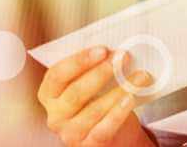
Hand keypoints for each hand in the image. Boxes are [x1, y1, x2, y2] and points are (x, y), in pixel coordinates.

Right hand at [37, 46, 155, 146]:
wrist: (113, 134)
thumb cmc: (97, 100)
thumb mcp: (88, 83)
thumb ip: (91, 68)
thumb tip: (112, 51)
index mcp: (48, 95)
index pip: (57, 75)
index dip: (79, 61)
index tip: (103, 49)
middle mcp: (55, 116)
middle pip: (75, 93)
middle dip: (101, 73)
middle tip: (122, 58)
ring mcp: (70, 134)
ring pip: (94, 110)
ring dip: (119, 90)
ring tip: (138, 75)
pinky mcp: (89, 146)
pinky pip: (105, 128)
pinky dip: (119, 112)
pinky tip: (131, 98)